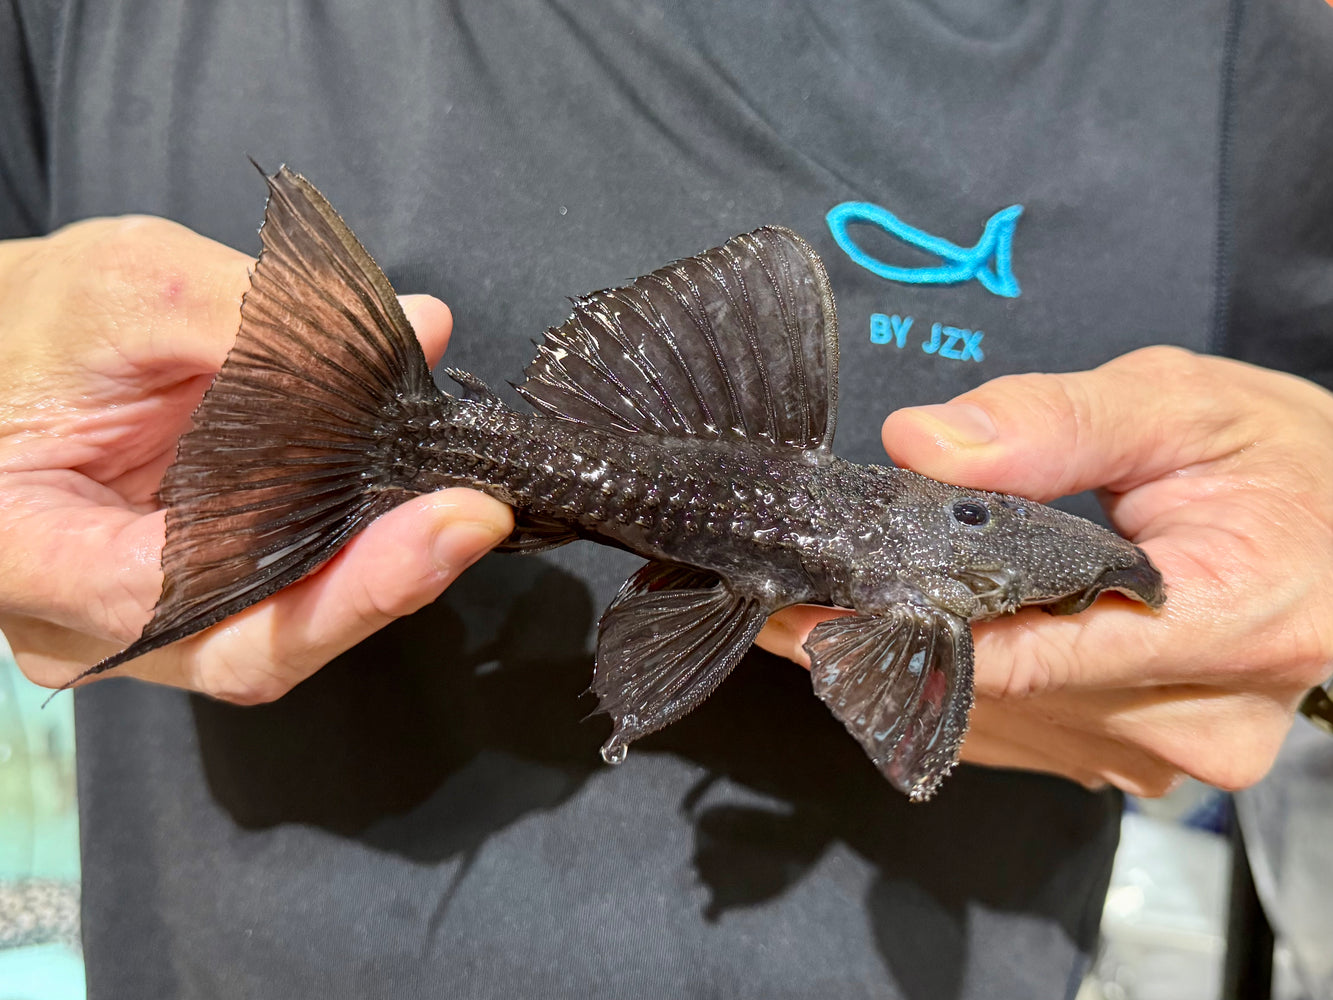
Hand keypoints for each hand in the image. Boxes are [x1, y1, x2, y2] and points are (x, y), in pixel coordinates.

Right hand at [0, 216, 511, 702]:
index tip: (443, 522)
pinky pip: (292, 599)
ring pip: (285, 634)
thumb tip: (419, 324)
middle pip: (255, 649)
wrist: (4, 354)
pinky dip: (360, 555)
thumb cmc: (37, 322)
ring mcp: (146, 628)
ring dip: (381, 574)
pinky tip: (419, 504)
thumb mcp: (133, 286)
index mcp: (26, 550)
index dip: (332, 579)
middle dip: (380, 589)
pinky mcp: (202, 604)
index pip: (182, 597)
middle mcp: (84, 624)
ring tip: (460, 501)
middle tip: (475, 517)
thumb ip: (266, 313)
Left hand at [760, 346, 1332, 795]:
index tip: (814, 607)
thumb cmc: (1281, 465)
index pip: (1031, 655)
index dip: (909, 629)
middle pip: (1005, 694)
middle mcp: (1198, 718)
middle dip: (895, 639)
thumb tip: (924, 446)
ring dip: (914, 670)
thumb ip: (1054, 422)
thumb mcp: (1182, 405)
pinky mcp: (1141, 757)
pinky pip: (1023, 737)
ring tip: (840, 609)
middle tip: (804, 589)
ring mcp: (1170, 753)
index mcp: (1229, 625)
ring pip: (1002, 727)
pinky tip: (916, 642)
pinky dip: (960, 692)